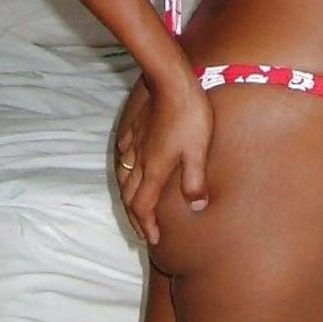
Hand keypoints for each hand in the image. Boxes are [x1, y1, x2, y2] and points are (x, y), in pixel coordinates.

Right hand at [114, 74, 211, 244]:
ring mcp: (135, 143)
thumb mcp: (198, 151)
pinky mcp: (136, 128)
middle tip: (142, 231)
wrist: (171, 81)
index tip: (152, 240)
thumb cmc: (189, 115)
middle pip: (129, 196)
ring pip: (124, 177)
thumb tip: (197, 207)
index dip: (146, 225)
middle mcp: (139, 160)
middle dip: (135, 217)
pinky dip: (124, 167)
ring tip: (134, 205)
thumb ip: (195, 181)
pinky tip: (129, 164)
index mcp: (154, 169)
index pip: (143, 206)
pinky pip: (124, 153)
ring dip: (128, 196)